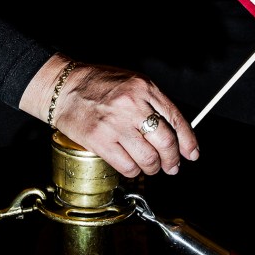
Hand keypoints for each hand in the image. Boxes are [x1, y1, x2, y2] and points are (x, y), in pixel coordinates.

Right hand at [49, 63, 199, 178]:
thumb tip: (174, 129)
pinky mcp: (99, 140)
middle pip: (165, 142)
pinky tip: (132, 166)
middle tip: (171, 166)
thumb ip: (151, 102)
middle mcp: (131, 105)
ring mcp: (115, 124)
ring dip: (153, 168)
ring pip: (148, 158)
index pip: (175, 118)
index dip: (188, 141)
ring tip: (150, 167)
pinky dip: (134, 171)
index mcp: (143, 88)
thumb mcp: (131, 83)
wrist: (63, 87)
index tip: (191, 153)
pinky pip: (127, 166)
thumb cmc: (95, 84)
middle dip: (172, 160)